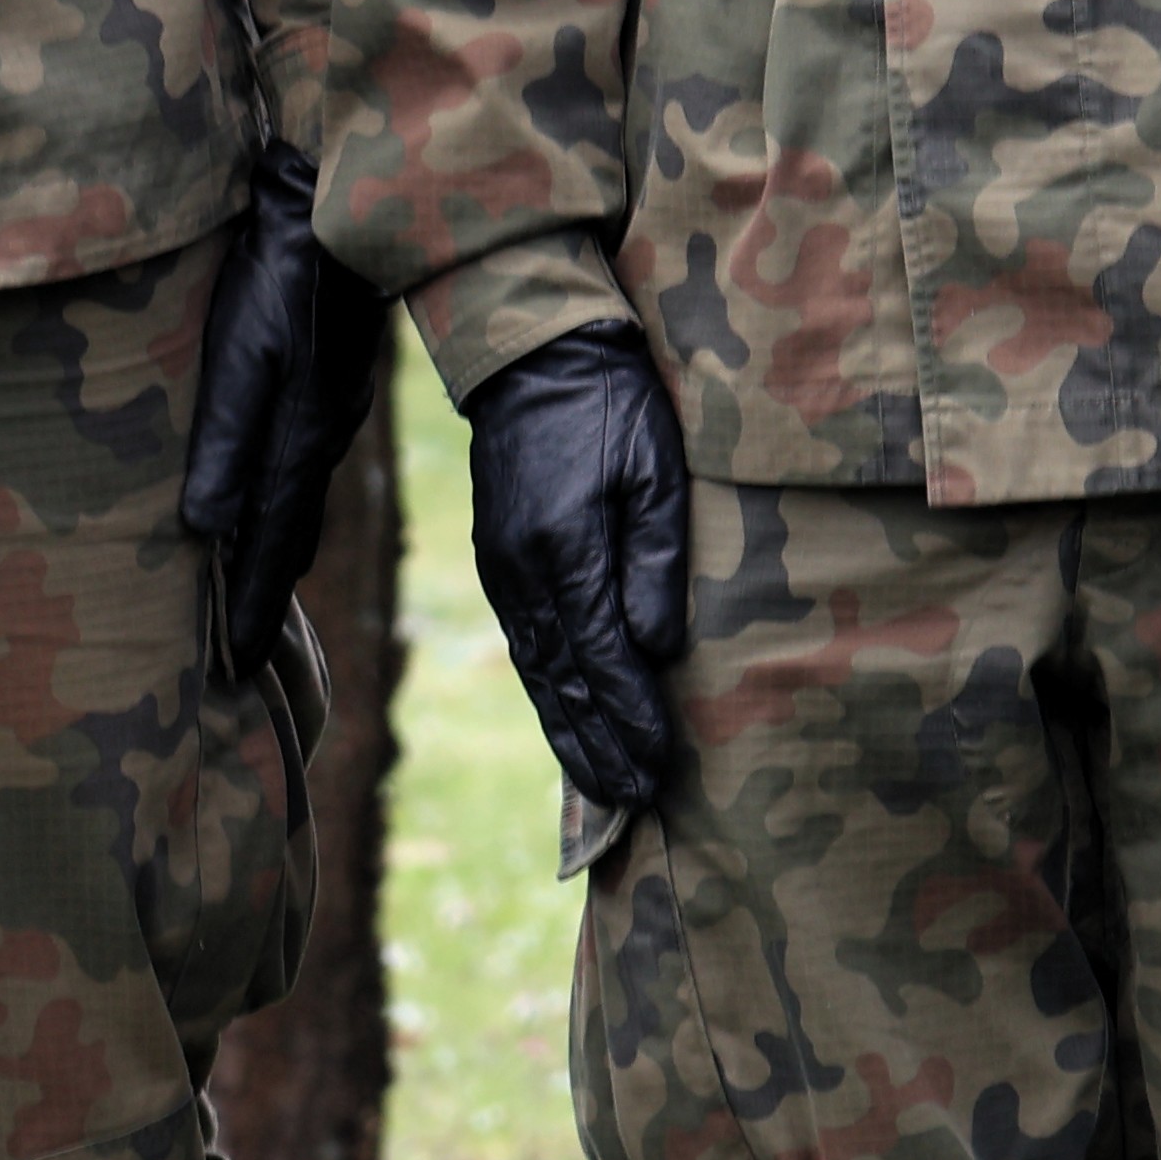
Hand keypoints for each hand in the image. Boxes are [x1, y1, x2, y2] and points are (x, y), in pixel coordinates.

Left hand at [178, 141, 385, 665]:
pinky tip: (272, 507)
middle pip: (290, 536)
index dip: (249, 609)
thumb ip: (223, 438)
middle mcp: (321, 435)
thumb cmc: (277, 272)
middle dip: (264, 597)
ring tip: (253, 598)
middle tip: (241, 658)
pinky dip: (284, 507)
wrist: (340, 201)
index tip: (234, 671)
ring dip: (275, 554)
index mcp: (300, 438)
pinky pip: (303, 465)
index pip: (270, 545)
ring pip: (299, 501)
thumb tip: (201, 529)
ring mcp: (331, 408)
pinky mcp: (329, 382)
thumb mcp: (240, 351)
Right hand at [462, 319, 689, 811]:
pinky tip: (569, 722)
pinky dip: (548, 694)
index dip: (631, 717)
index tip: (660, 766)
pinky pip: (526, 647)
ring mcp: (503, 572)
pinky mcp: (500, 564)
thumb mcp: (653, 468)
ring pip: (538, 673)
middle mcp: (522, 574)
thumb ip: (654, 560)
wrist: (534, 357)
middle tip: (635, 802)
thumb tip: (656, 649)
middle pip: (562, 682)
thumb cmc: (612, 404)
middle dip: (599, 746)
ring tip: (605, 786)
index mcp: (562, 551)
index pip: (602, 658)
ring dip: (570, 733)